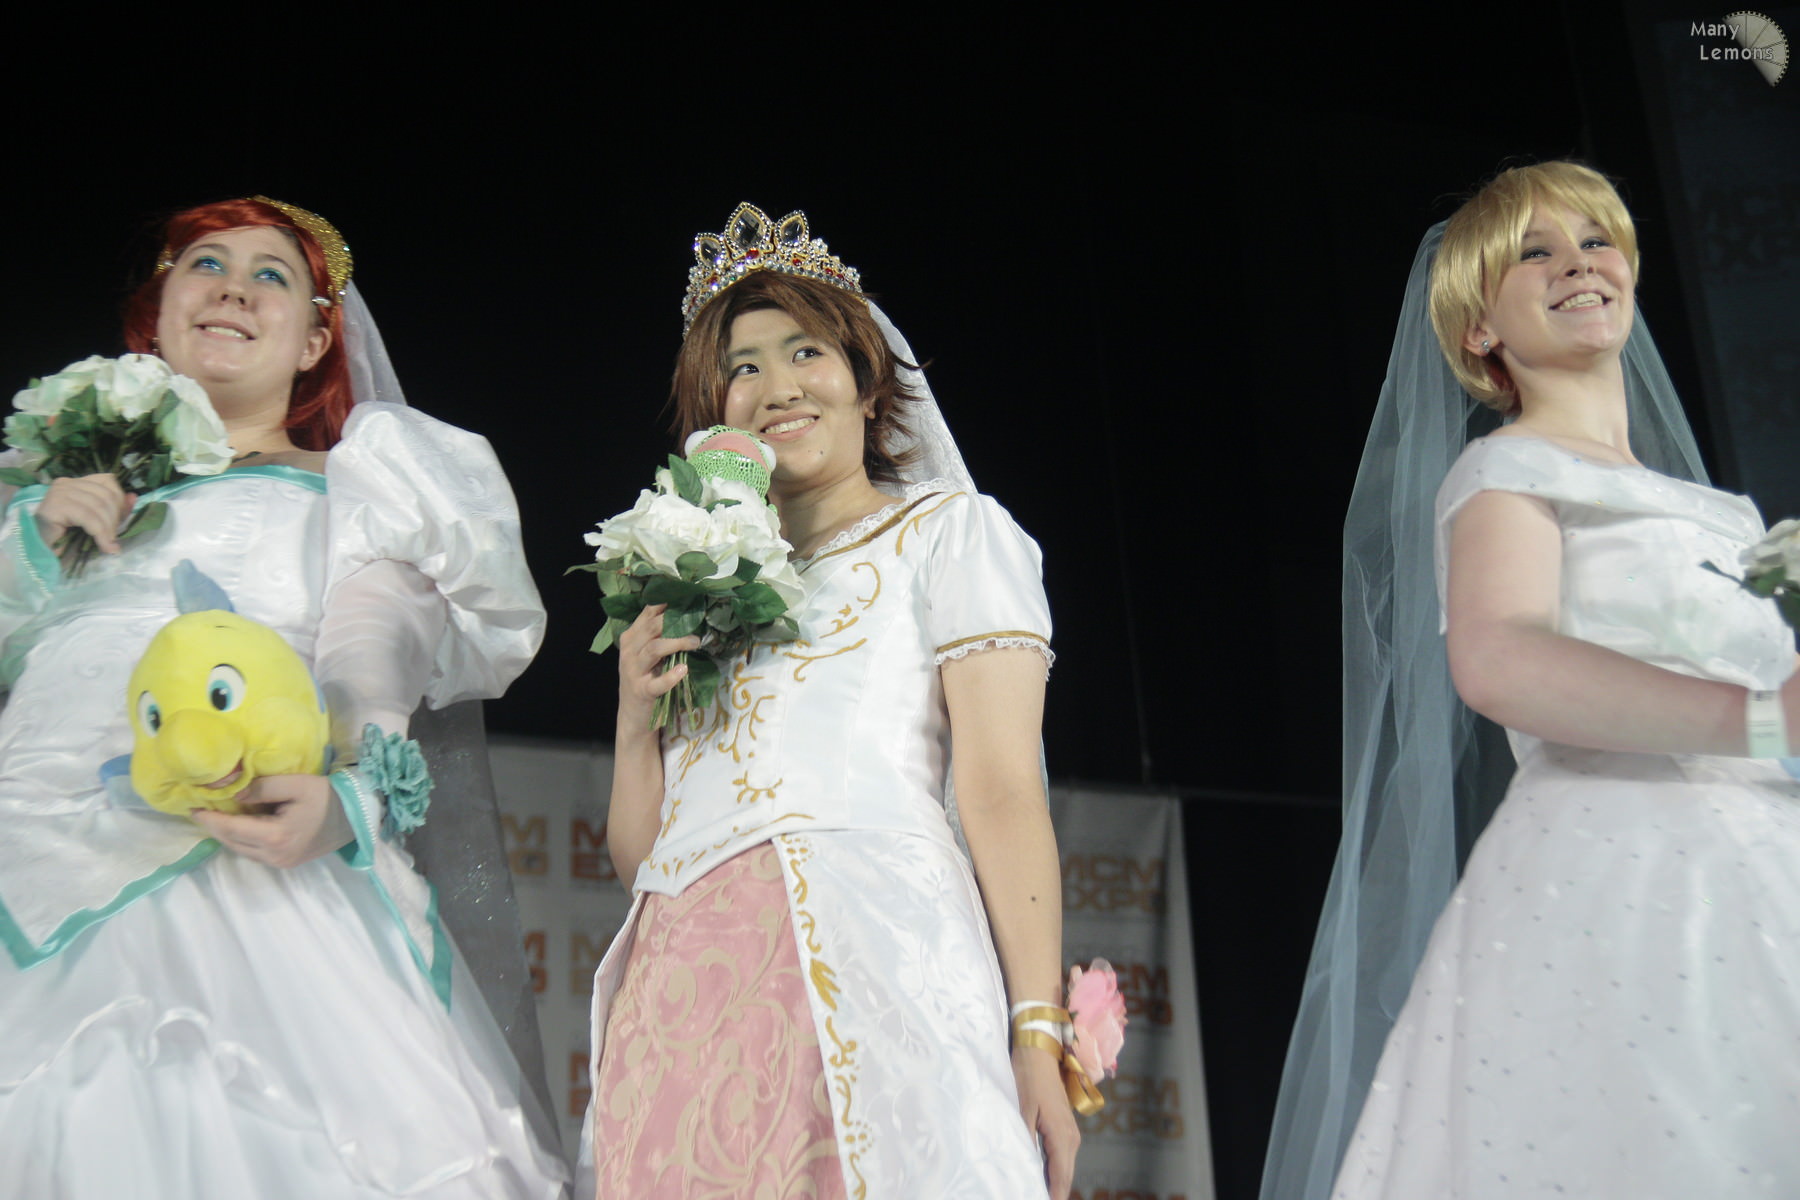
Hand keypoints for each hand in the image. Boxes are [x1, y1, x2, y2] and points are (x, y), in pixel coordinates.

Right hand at [36, 473, 133, 555]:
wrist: (39, 551)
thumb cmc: (67, 537)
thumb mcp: (97, 521)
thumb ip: (115, 509)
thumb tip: (134, 497)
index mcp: (77, 482)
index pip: (108, 480)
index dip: (119, 501)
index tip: (120, 522)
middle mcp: (66, 483)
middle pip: (106, 494)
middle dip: (115, 519)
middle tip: (114, 537)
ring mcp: (58, 492)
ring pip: (98, 506)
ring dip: (108, 529)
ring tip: (109, 544)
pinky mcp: (55, 506)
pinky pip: (88, 517)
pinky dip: (100, 533)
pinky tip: (104, 546)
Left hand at [189, 774, 351, 867]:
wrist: (355, 817)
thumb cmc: (327, 797)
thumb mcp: (295, 784)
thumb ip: (262, 787)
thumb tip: (234, 794)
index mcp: (275, 837)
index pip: (232, 829)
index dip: (210, 819)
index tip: (193, 807)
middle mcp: (274, 856)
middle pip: (232, 843)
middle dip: (214, 827)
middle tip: (200, 810)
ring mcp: (281, 863)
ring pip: (241, 850)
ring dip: (227, 834)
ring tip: (215, 817)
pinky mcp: (286, 863)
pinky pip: (254, 852)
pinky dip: (242, 839)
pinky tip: (239, 825)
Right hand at [617, 604, 700, 717]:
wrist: (632, 715)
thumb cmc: (645, 678)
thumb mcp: (646, 653)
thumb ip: (658, 634)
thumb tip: (686, 612)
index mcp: (631, 637)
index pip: (648, 612)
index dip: (668, 602)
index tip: (688, 595)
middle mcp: (629, 651)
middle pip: (651, 627)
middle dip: (675, 620)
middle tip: (697, 619)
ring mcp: (634, 671)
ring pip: (654, 649)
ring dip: (677, 642)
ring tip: (695, 641)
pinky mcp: (642, 691)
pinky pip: (657, 683)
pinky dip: (671, 676)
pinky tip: (684, 670)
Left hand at [1013, 1042, 1079, 1199]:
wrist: (1039, 1053)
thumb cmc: (1028, 1079)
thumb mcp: (1022, 1111)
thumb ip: (1025, 1141)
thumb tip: (1024, 1168)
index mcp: (1062, 1137)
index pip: (1060, 1178)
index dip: (1054, 1196)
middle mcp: (1071, 1138)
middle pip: (1065, 1176)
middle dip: (1055, 1193)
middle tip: (1034, 1196)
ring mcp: (1070, 1133)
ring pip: (1064, 1167)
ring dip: (1054, 1183)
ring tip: (1037, 1191)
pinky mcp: (1065, 1128)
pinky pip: (1062, 1157)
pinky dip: (1054, 1170)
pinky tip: (1040, 1176)